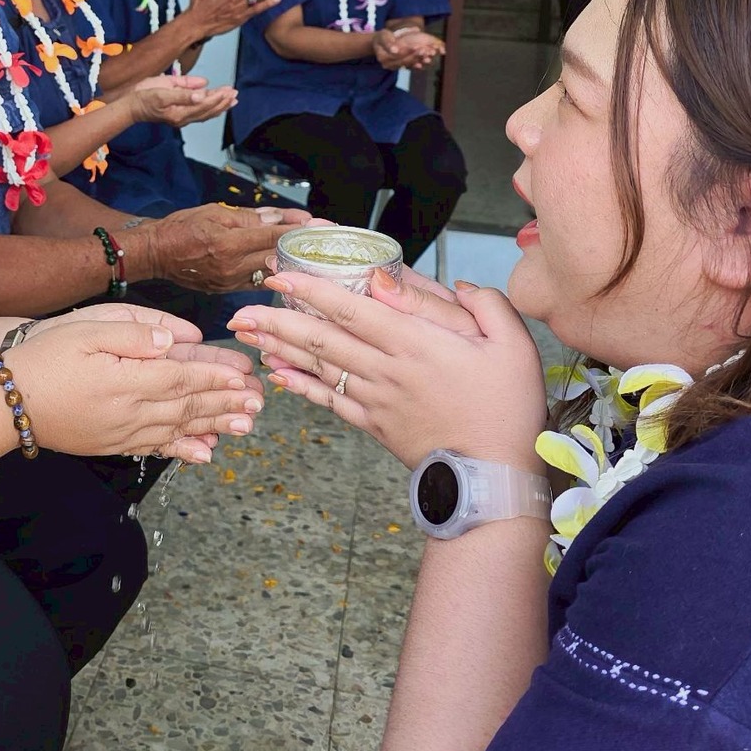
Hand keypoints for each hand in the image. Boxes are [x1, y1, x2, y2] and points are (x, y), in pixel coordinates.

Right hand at [5, 303, 261, 464]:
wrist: (6, 401)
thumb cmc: (43, 358)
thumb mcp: (84, 329)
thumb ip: (132, 333)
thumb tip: (175, 340)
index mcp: (125, 378)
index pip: (182, 376)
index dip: (216, 375)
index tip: (245, 372)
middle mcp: (129, 411)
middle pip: (188, 406)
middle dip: (227, 402)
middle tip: (260, 400)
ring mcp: (121, 432)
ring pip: (178, 429)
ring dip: (215, 426)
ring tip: (246, 425)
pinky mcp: (112, 444)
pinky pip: (155, 449)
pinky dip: (183, 451)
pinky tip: (205, 454)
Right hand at [124, 73, 237, 127]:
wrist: (130, 106)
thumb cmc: (143, 97)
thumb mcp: (162, 91)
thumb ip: (183, 92)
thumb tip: (202, 92)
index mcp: (180, 112)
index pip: (204, 105)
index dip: (217, 97)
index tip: (228, 90)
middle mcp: (183, 117)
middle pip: (208, 111)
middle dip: (222, 102)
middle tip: (234, 93)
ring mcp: (181, 117)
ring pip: (205, 113)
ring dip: (219, 106)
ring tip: (231, 99)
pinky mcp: (178, 114)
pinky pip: (199, 113)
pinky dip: (210, 108)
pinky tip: (215, 102)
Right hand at [136, 202, 309, 293]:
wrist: (155, 253)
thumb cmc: (180, 229)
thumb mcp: (214, 213)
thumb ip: (250, 217)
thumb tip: (279, 217)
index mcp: (228, 244)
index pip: (273, 235)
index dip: (299, 229)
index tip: (320, 224)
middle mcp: (232, 267)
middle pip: (277, 256)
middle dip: (303, 246)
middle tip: (326, 239)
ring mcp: (230, 282)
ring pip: (271, 272)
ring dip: (293, 262)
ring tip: (315, 254)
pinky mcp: (228, 290)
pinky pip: (258, 281)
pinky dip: (275, 273)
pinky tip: (291, 268)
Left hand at [227, 264, 545, 469]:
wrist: (496, 475)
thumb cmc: (508, 405)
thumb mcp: (510, 343)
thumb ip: (477, 304)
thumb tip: (435, 281)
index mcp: (417, 343)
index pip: (352, 308)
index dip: (312, 289)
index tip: (280, 275)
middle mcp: (387, 368)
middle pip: (322, 337)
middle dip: (276, 319)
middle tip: (239, 307)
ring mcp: (376, 399)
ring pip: (319, 366)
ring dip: (279, 348)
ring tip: (246, 333)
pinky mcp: (374, 424)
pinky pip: (329, 400)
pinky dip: (301, 385)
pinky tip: (277, 373)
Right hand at [373, 28, 442, 71]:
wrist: (380, 43)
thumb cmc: (382, 37)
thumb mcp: (383, 36)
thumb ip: (388, 43)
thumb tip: (395, 50)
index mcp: (383, 57)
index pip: (397, 55)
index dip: (407, 51)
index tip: (417, 46)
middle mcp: (388, 64)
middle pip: (404, 61)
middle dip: (416, 56)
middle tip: (426, 50)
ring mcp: (394, 67)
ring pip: (409, 64)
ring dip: (420, 59)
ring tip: (429, 54)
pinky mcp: (400, 67)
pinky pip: (410, 65)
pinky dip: (419, 62)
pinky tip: (427, 60)